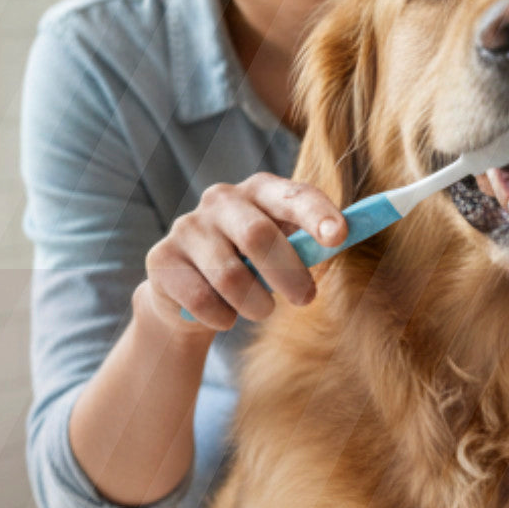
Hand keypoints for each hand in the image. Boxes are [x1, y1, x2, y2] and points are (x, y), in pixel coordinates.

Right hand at [141, 172, 344, 331]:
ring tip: (260, 309)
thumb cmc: (253, 266)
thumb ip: (311, 241)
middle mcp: (221, 200)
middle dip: (289, 274)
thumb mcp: (285, 250)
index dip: (317, 215)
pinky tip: (223, 314)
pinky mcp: (162, 258)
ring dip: (255, 304)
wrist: (189, 293)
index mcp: (259, 190)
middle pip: (258, 235)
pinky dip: (221, 317)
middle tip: (305, 299)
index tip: (339, 236)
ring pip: (230, 276)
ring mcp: (187, 226)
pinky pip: (201, 300)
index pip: (293, 195)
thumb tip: (347, 235)